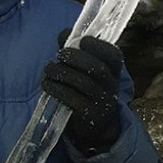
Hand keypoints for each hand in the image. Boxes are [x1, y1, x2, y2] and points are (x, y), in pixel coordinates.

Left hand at [41, 33, 122, 151]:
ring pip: (84, 83)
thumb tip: (64, 33)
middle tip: (59, 56)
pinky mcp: (91, 117)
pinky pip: (74, 100)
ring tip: (48, 70)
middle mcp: (113, 87)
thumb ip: (75, 51)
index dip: (99, 46)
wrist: (94, 128)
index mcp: (114, 71)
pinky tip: (48, 85)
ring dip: (62, 73)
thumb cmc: (86, 92)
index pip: (114, 56)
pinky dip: (58, 90)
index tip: (82, 41)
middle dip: (76, 58)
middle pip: (98, 69)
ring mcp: (104, 103)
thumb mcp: (86, 71)